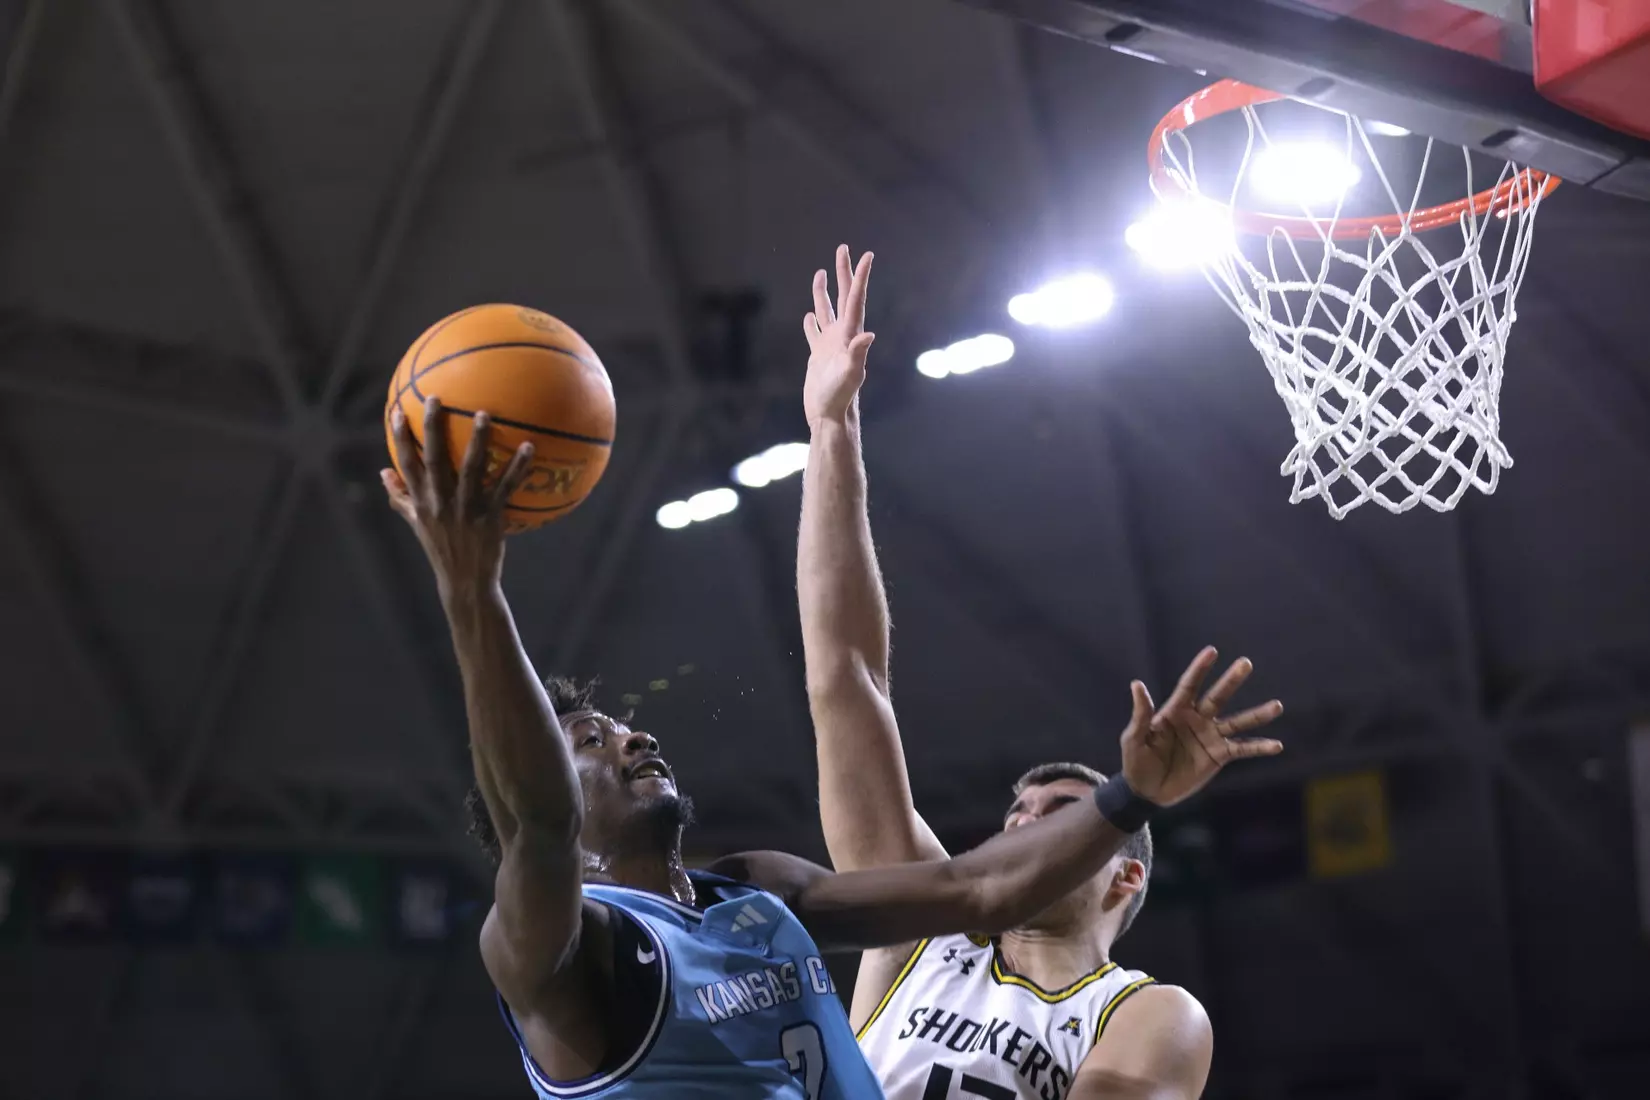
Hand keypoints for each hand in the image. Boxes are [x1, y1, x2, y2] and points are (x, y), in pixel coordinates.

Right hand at [382, 396, 535, 599]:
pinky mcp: (491, 516)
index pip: (406, 465)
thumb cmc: (441, 548)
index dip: (400, 438)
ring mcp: (466, 509)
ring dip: (477, 440)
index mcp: (422, 502)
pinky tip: (530, 447)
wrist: (465, 582)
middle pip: (434, 459)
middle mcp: (440, 503)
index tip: (396, 411)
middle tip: (435, 398)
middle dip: (432, 428)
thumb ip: (401, 498)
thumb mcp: (416, 524)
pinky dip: (518, 467)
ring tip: (483, 413)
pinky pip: (505, 487)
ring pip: (470, 469)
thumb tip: (382, 472)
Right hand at [803, 244, 875, 427]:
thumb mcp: (850, 375)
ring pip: (827, 311)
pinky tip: (809, 315)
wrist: (829, 416)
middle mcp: (842, 336)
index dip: (861, 277)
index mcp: (850, 335)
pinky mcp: (818, 356)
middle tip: (843, 248)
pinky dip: (812, 322)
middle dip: (844, 272)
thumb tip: (868, 335)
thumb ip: (858, 354)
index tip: (867, 255)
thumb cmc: (840, 398)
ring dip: (824, 292)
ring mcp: (830, 345)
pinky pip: (814, 333)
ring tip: (821, 272)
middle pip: (844, 297)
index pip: (856, 300)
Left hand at [1119, 647, 1282, 806]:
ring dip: (1257, 715)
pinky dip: (1259, 747)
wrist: (1147, 792)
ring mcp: (1210, 736)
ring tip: (1277, 706)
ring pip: (1237, 721)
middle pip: (1217, 697)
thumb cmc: (1136, 762)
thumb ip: (1142, 715)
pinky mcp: (1219, 756)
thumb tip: (1137, 684)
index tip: (1212, 651)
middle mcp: (1196, 719)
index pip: (1189, 685)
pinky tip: (1277, 745)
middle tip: (1246, 663)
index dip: (1200, 669)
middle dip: (1231, 680)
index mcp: (1175, 711)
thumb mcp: (1134, 739)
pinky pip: (1242, 749)